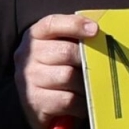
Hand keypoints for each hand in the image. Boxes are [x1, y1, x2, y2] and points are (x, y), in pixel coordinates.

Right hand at [14, 14, 97, 128]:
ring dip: (85, 83)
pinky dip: (81, 102)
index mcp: (34, 37)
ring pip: (68, 76)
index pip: (51, 24)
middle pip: (66, 52)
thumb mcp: (64, 49)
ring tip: (89, 86)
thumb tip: (102, 34)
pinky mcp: (34, 102)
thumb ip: (78, 38)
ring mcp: (28, 79)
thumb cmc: (60, 70)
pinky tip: (82, 101)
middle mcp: (26, 56)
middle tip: (99, 67)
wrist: (40, 104)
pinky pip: (68, 99)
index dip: (74, 25)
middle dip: (87, 60)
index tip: (95, 30)